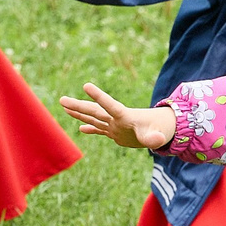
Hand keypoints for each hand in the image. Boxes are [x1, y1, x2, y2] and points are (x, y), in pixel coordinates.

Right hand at [59, 84, 175, 149]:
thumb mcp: (157, 135)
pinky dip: (90, 129)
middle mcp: (116, 119)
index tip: (86, 85)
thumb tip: (158, 140)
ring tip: (64, 105)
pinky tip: (80, 129)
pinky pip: (99, 129)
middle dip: (78, 106)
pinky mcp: (116, 133)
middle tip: (62, 99)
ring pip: (93, 118)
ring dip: (79, 113)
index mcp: (125, 116)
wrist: (163, 129)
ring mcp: (115, 125)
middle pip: (94, 111)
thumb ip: (154, 138)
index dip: (98, 96)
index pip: (109, 105)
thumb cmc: (161, 129)